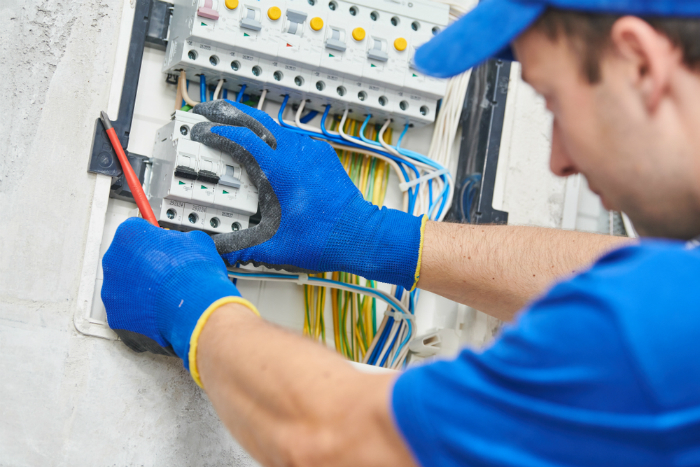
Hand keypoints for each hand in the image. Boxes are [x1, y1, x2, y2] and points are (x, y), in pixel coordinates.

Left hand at [101, 217, 257, 379]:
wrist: (194, 304)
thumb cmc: (193, 272)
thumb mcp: (196, 240)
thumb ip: (181, 239)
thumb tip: (184, 244)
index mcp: (129, 234)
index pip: (136, 232)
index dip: (152, 241)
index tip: (161, 248)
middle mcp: (113, 259)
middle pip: (126, 259)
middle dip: (144, 266)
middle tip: (165, 272)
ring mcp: (111, 288)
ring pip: (124, 287)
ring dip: (140, 290)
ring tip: (165, 294)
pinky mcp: (115, 314)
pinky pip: (126, 311)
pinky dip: (140, 312)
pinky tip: (159, 310)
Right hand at [191, 100, 425, 289]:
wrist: (363, 236)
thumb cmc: (326, 238)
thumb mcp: (276, 247)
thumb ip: (241, 248)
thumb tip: (217, 251)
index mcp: (282, 170)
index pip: (242, 139)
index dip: (217, 132)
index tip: (200, 130)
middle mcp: (298, 153)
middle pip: (257, 119)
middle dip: (227, 111)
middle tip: (206, 110)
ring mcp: (312, 151)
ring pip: (275, 126)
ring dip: (251, 123)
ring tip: (231, 126)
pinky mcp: (322, 156)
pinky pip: (291, 137)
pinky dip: (272, 137)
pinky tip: (265, 147)